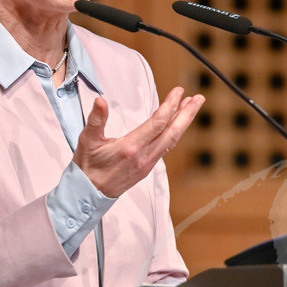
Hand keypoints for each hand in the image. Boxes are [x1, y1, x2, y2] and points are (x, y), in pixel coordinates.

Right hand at [73, 87, 204, 197]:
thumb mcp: (88, 140)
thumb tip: (100, 101)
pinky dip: (173, 133)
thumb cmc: (88, 167)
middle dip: (187, 114)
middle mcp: (143, 156)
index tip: (178, 92)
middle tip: (198, 99)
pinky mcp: (147, 168)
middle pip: (172, 132)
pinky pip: (165, 148)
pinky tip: (176, 126)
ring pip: (171, 141)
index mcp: (131, 147)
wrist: (88, 194)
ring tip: (190, 108)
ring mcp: (147, 164)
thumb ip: (96, 120)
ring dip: (183, 123)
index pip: (158, 123)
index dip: (170, 105)